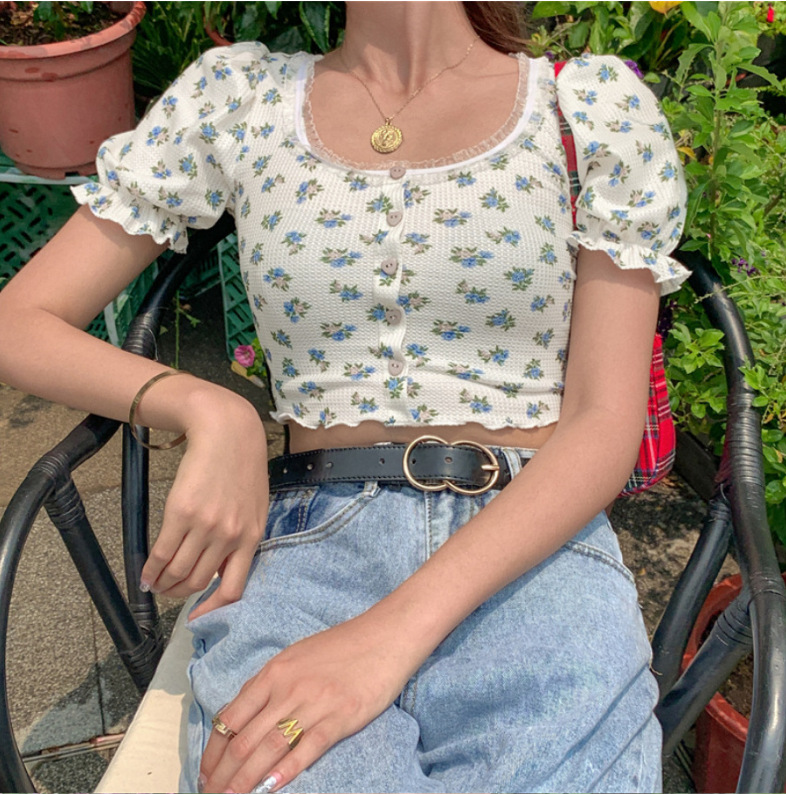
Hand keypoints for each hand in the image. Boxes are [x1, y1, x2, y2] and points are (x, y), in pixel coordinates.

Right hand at [140, 396, 268, 618]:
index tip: (197, 618)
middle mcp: (229, 537)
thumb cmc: (242, 468)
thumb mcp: (255, 507)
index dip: (212, 610)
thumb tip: (222, 569)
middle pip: (197, 582)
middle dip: (179, 594)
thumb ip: (243, 538)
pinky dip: (150, 570)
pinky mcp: (181, 513)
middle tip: (168, 592)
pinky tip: (146, 574)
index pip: (233, 589)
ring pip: (177, 571)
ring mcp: (205, 526)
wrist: (227, 432)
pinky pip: (161, 554)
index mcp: (251, 538)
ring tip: (156, 584)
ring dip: (162, 584)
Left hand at [199, 611, 415, 793]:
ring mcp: (313, 703)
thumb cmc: (341, 646)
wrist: (384, 636)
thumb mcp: (296, 657)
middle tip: (212, 793)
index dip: (213, 751)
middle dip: (223, 773)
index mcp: (273, 672)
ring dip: (245, 780)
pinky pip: (307, 748)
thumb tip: (244, 717)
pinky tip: (270, 787)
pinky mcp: (339, 717)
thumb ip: (270, 685)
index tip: (206, 772)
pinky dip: (285, 771)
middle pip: (243, 738)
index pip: (230, 717)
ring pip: (268, 748)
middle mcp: (287, 688)